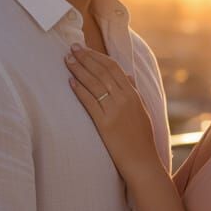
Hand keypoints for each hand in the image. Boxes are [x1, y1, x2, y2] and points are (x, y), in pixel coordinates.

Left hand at [66, 45, 162, 177]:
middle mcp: (125, 99)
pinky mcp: (105, 124)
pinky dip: (79, 91)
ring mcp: (115, 111)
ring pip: (94, 84)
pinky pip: (90, 103)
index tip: (85, 49)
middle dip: (85, 58)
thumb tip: (128, 75)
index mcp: (134, 94)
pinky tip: (70, 82)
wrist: (142, 162)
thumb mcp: (142, 111)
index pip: (113, 68)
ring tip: (67, 61)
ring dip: (79, 70)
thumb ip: (135, 92)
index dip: (97, 56)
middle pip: (102, 72)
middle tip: (72, 48)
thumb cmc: (142, 139)